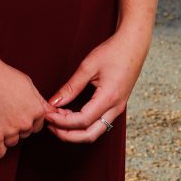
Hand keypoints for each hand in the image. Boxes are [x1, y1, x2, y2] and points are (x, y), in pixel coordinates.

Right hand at [0, 58, 58, 159]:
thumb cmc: (3, 75)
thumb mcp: (27, 83)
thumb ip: (40, 100)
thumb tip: (52, 112)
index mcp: (36, 110)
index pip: (38, 125)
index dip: (28, 117)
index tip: (18, 110)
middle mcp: (25, 123)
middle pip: (25, 133)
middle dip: (18, 125)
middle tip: (6, 111)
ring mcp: (9, 131)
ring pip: (12, 142)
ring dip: (7, 135)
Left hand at [44, 25, 150, 143]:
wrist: (133, 45)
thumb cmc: (113, 52)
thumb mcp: (88, 66)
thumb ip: (71, 86)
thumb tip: (54, 102)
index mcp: (108, 98)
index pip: (82, 120)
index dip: (62, 121)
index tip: (47, 114)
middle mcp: (115, 108)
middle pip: (89, 135)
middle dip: (67, 134)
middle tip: (49, 124)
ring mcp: (117, 109)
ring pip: (95, 132)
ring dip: (74, 131)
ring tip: (57, 120)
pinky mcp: (116, 106)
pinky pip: (99, 124)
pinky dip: (83, 125)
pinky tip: (70, 114)